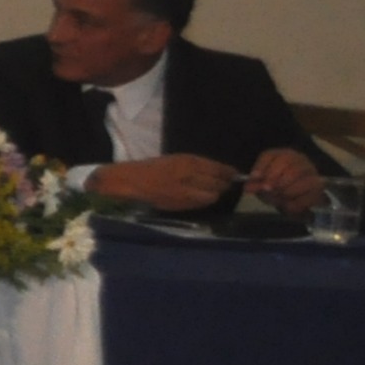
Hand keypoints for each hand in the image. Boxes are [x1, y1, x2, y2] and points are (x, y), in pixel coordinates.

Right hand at [89, 154, 245, 213]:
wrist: (130, 181)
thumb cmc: (153, 167)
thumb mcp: (176, 159)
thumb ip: (198, 166)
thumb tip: (221, 172)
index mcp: (188, 163)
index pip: (219, 170)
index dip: (229, 173)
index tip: (234, 173)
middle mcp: (188, 178)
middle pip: (218, 184)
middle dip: (224, 184)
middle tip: (225, 183)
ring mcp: (184, 193)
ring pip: (211, 196)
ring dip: (215, 193)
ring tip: (212, 190)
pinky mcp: (179, 205)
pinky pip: (200, 204)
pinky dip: (204, 200)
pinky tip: (200, 197)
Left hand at [245, 149, 326, 216]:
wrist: (300, 198)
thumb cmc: (278, 187)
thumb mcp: (264, 184)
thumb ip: (256, 185)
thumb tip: (248, 188)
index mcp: (283, 155)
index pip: (270, 155)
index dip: (261, 166)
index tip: (254, 178)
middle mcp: (299, 159)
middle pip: (286, 162)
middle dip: (274, 178)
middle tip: (267, 190)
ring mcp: (311, 171)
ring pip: (298, 176)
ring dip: (285, 190)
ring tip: (278, 198)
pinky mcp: (318, 186)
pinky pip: (307, 193)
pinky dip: (295, 202)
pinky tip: (288, 206)